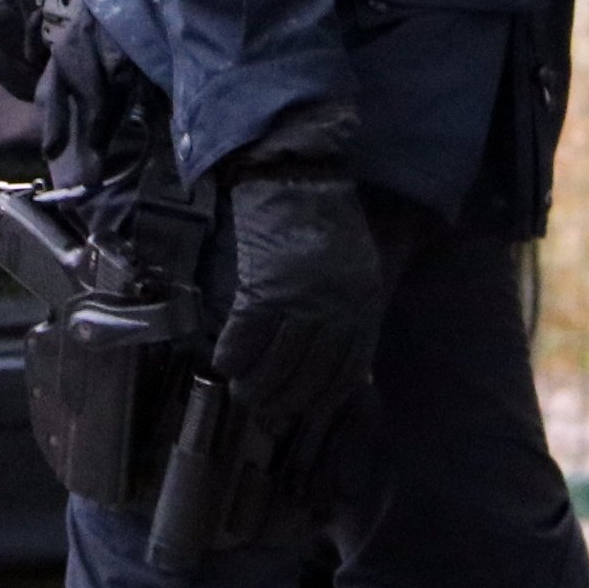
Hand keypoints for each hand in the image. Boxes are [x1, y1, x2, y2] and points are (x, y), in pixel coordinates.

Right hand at [210, 123, 385, 432]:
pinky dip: (234, 355)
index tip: (307, 412)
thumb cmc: (326, 215)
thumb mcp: (355, 265)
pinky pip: (247, 337)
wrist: (296, 174)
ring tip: (242, 395)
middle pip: (310, 373)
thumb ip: (349, 306)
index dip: (324, 398)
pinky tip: (224, 364)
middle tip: (267, 413)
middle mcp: (337, 310)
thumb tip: (337, 352)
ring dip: (257, 386)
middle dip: (287, 400)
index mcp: (364, 303)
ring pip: (278, 363)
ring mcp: (301, 301)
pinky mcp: (265, 288)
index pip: (347, 369)